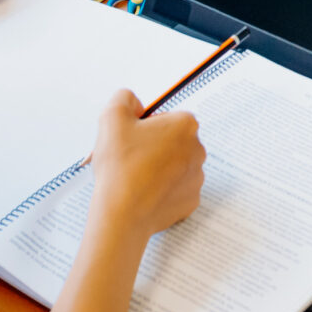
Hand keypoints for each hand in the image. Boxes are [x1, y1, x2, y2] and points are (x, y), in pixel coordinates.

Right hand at [88, 90, 204, 238]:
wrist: (122, 213)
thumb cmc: (120, 164)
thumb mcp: (112, 116)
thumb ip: (124, 98)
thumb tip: (135, 103)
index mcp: (185, 125)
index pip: (165, 118)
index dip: (143, 127)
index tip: (129, 140)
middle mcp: (198, 150)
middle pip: (171, 142)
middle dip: (152, 147)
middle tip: (128, 159)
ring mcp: (197, 178)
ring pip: (173, 166)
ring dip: (156, 168)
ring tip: (133, 178)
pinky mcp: (190, 201)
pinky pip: (174, 189)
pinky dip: (160, 190)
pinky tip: (143, 194)